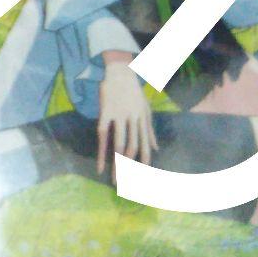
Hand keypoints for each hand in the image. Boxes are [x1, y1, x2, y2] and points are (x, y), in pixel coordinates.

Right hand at [97, 60, 157, 174]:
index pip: (145, 146)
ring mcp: (119, 116)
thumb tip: (157, 149)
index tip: (141, 179)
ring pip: (119, 145)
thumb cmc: (133, 91)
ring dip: (117, 165)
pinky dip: (101, 152)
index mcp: (143, 120)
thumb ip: (150, 130)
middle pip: (133, 149)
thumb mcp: (146, 109)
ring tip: (114, 180)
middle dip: (129, 169)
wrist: (120, 71)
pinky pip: (103, 135)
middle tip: (125, 185)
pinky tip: (100, 165)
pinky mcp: (106, 112)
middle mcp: (133, 120)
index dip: (143, 164)